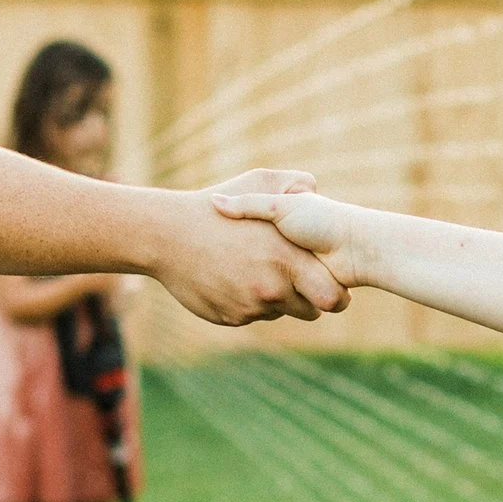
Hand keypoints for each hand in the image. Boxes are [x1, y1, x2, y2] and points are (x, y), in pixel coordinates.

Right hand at [155, 184, 346, 325]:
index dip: (335, 293)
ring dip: (274, 298)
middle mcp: (272, 290)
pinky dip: (246, 301)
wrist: (167, 235)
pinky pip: (251, 315)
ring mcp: (250, 307)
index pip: (332, 297)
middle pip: (310, 312)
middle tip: (294, 277)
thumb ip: (295, 184)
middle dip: (306, 298)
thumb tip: (315, 189)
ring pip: (278, 312)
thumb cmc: (216, 208)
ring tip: (253, 269)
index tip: (330, 283)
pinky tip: (230, 277)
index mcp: (287, 261)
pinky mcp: (230, 318)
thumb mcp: (258, 183)